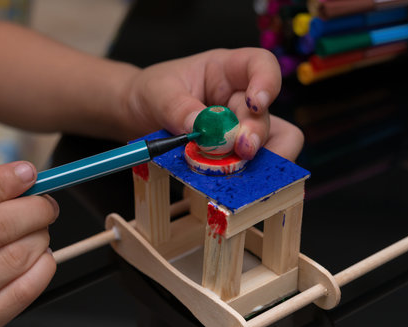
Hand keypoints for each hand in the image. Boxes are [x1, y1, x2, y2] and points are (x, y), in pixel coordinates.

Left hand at [124, 48, 303, 160]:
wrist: (137, 116)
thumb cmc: (151, 93)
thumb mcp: (158, 93)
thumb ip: (179, 109)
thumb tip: (203, 129)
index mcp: (225, 70)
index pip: (261, 65)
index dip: (268, 82)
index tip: (257, 104)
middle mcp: (239, 98)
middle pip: (264, 114)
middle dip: (256, 134)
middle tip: (242, 151)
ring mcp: (239, 128)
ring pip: (270, 143)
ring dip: (256, 160)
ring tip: (231, 170)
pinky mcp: (233, 154)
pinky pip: (251, 166)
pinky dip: (242, 176)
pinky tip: (221, 181)